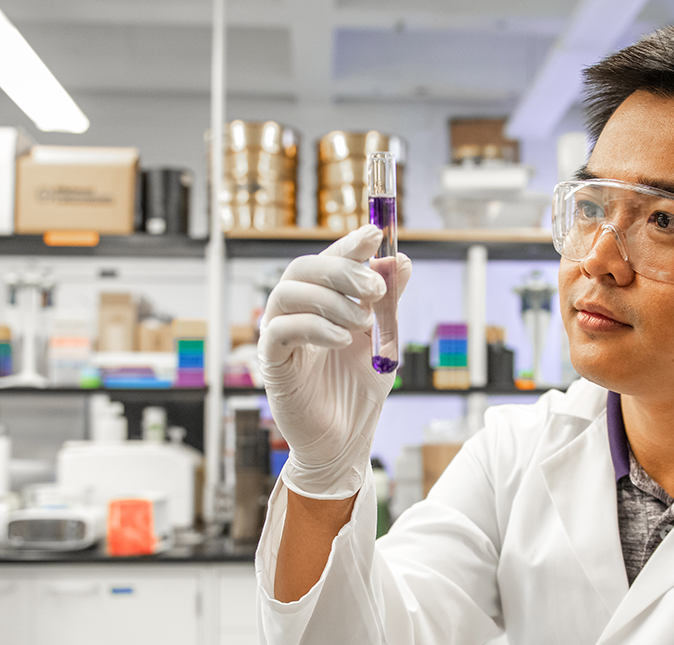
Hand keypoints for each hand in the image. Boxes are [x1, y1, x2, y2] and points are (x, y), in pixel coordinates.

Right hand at [258, 225, 412, 498]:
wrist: (345, 440)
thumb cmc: (358, 390)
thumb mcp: (383, 340)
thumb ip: (389, 302)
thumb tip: (400, 260)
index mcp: (322, 302)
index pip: (329, 259)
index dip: (349, 243)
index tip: (375, 233)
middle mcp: (296, 312)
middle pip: (303, 268)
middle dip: (342, 269)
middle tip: (376, 288)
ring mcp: (281, 336)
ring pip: (287, 294)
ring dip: (331, 300)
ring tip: (364, 322)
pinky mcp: (272, 363)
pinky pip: (281, 331)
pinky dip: (315, 328)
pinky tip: (344, 340)